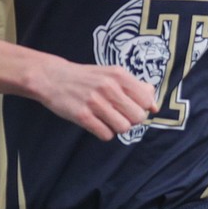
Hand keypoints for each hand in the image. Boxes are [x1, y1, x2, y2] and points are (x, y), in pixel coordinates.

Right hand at [40, 59, 157, 139]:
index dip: (143, 107)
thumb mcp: (113, 74)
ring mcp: (95, 102)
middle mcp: (109, 87)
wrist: (53, 77)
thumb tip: (154, 105)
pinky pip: (106, 134)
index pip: (147, 100)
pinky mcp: (82, 116)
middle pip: (138, 117)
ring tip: (108, 119)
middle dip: (132, 120)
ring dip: (118, 127)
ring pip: (124, 128)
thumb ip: (135, 87)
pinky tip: (98, 123)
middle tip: (120, 115)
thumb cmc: (87, 78)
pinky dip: (105, 133)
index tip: (132, 106)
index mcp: (119, 75)